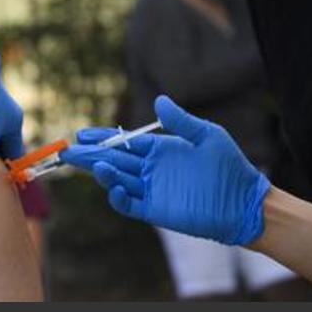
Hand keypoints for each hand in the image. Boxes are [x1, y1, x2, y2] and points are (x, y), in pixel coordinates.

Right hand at [59, 95, 270, 244]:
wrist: (244, 203)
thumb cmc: (230, 167)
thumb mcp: (208, 136)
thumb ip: (181, 121)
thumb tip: (159, 100)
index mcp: (160, 150)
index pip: (123, 143)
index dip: (102, 138)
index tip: (82, 134)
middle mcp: (150, 170)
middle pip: (113, 160)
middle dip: (89, 155)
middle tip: (67, 152)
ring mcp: (151, 190)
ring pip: (117, 180)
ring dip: (101, 173)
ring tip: (92, 164)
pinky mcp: (155, 211)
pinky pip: (129, 204)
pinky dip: (117, 196)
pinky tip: (112, 186)